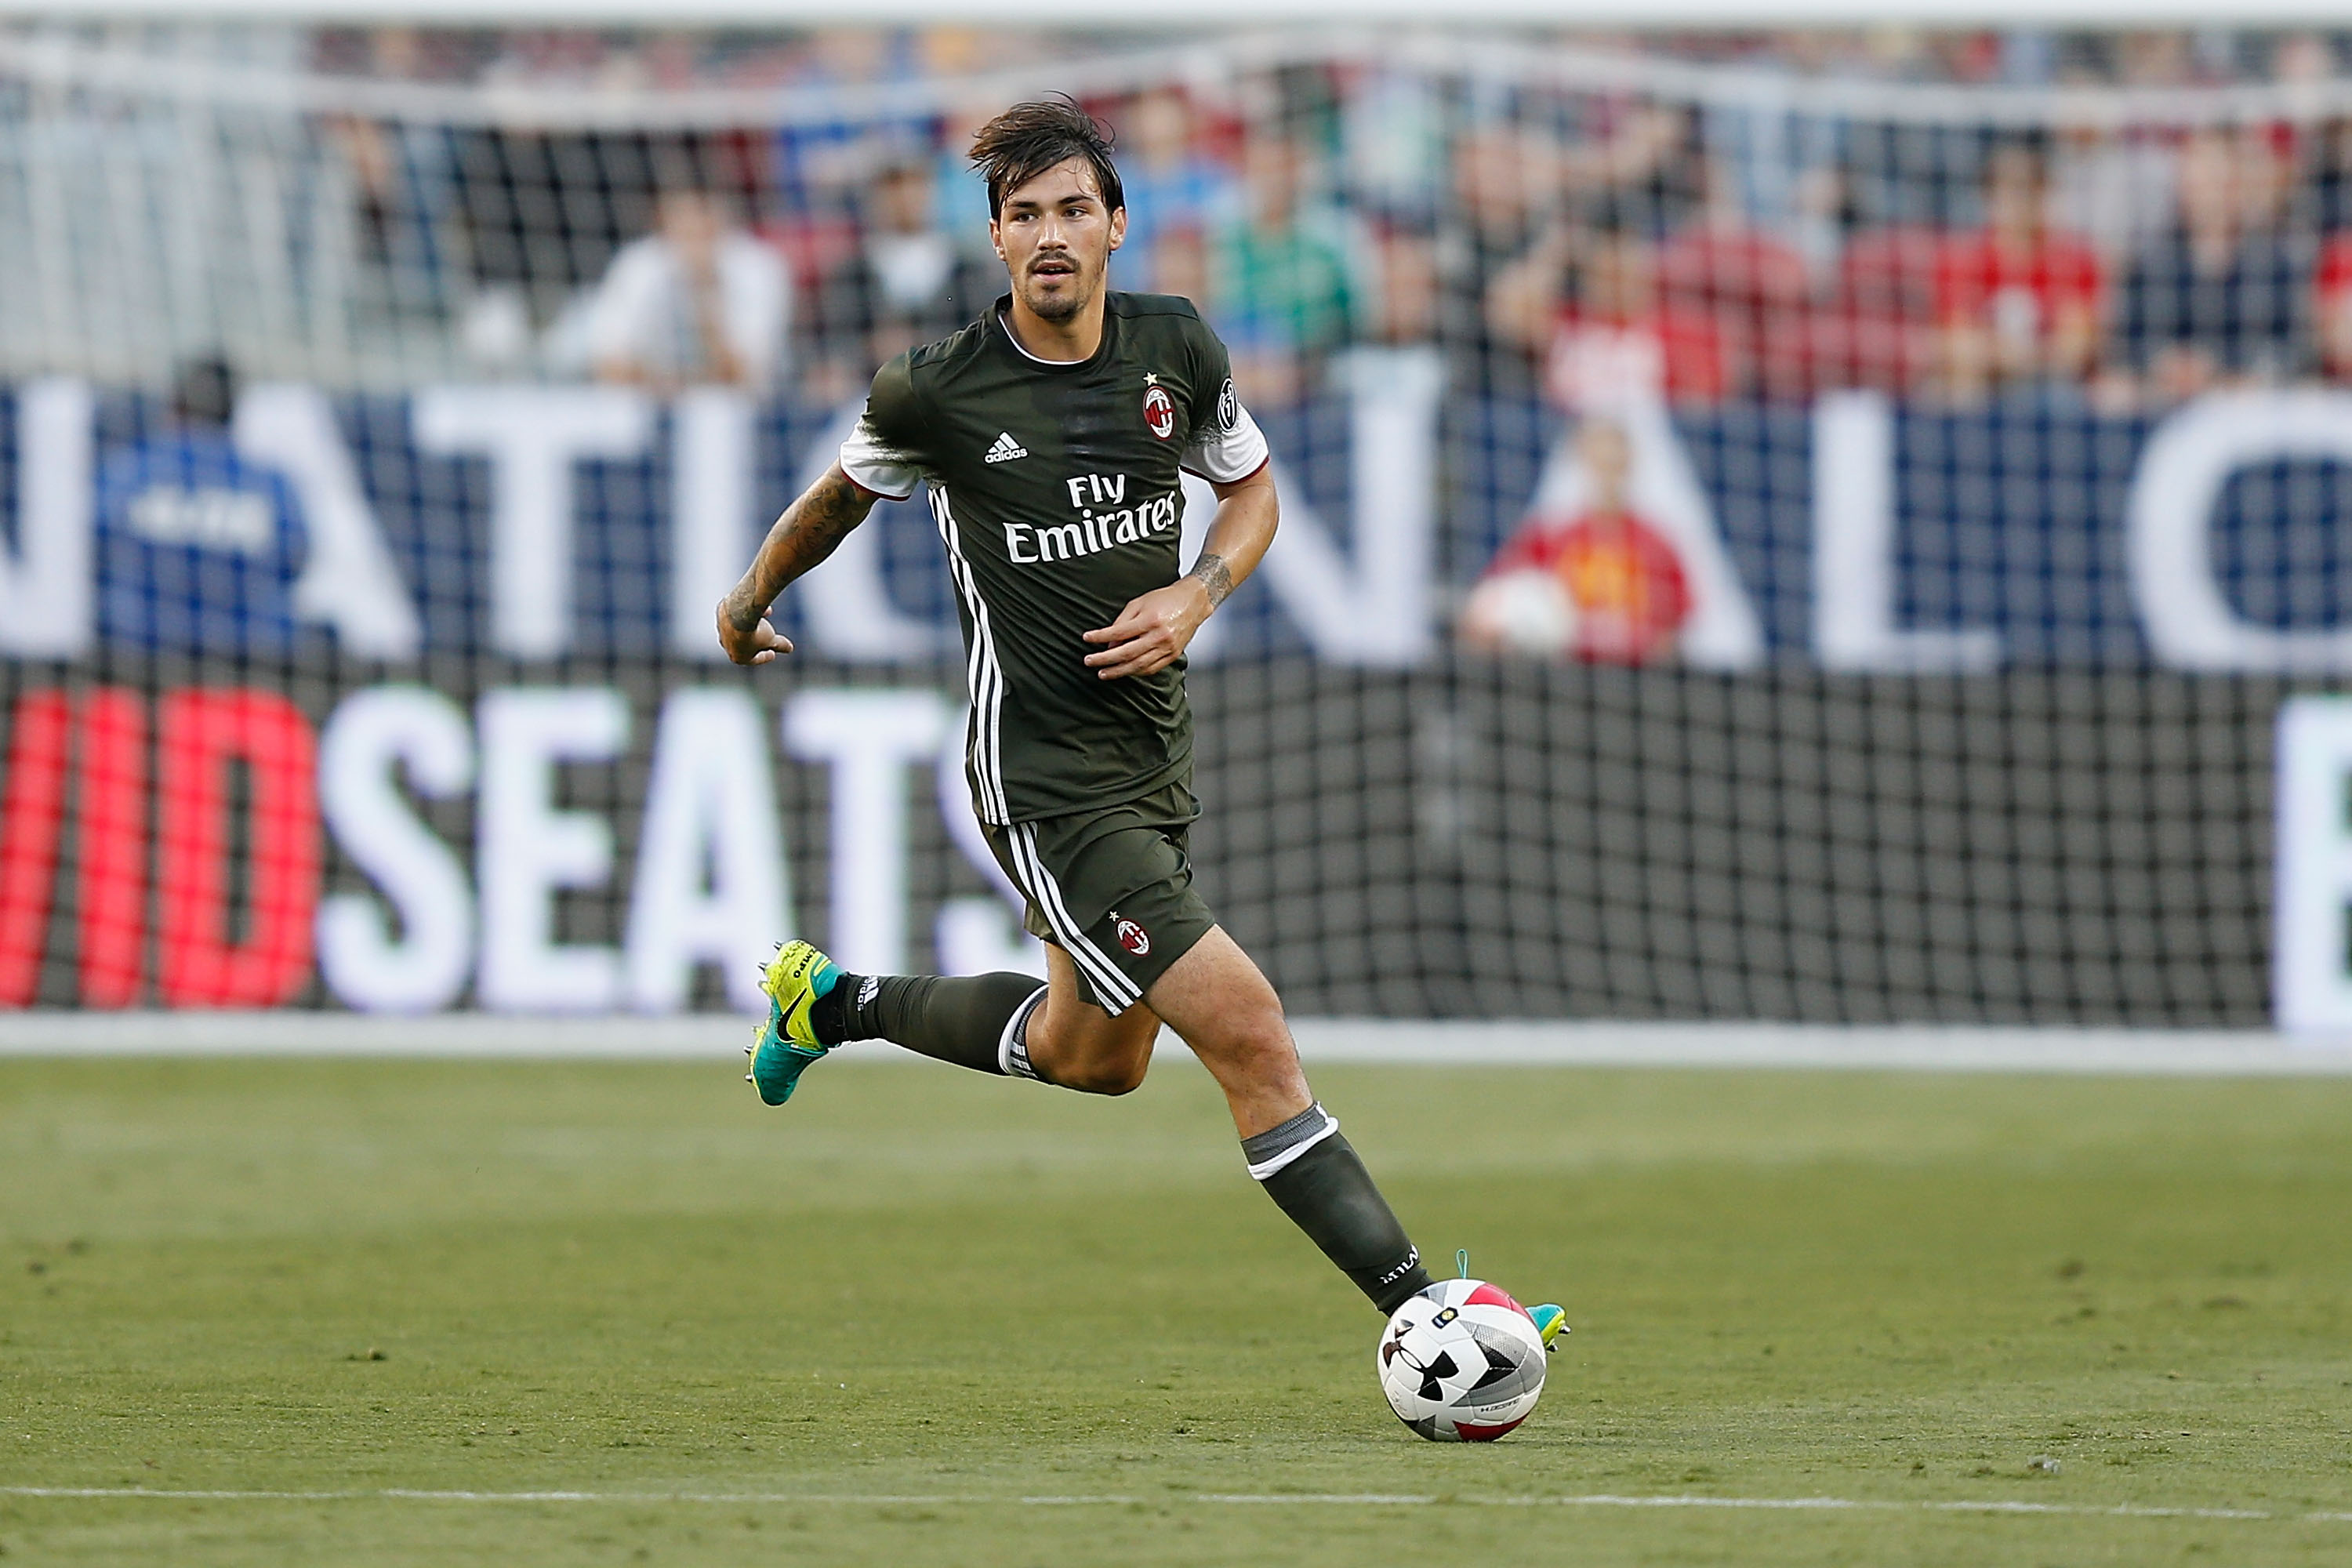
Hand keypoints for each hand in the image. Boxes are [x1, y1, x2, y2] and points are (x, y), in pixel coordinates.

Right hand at [716, 595, 792, 665]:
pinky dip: (748, 614)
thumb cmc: (755, 631)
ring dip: (753, 626)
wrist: (739, 613)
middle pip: (744, 645)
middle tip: (766, 639)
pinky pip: (737, 615)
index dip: (765, 657)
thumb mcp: (772, 639)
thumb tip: (790, 649)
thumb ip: (780, 645)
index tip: (773, 653)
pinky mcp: (721, 615)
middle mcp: (727, 645)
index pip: (753, 660)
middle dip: (757, 642)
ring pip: (739, 629)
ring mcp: (722, 630)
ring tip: (764, 621)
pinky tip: (763, 611)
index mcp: (738, 657)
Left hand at [1082, 580, 1209, 678]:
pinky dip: (1135, 672)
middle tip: (1089, 661)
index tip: (1087, 639)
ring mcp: (1167, 648)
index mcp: (1150, 620)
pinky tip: (1124, 672)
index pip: (1119, 633)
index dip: (1100, 637)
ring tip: (1103, 673)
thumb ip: (1122, 621)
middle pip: (1126, 653)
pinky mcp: (1173, 655)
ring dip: (1118, 671)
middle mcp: (1159, 636)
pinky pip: (1151, 669)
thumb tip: (1108, 642)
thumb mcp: (1139, 602)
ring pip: (1138, 665)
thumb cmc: (1165, 599)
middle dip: (1105, 659)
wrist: (1193, 602)